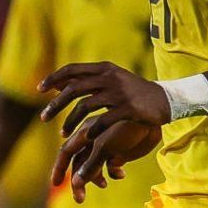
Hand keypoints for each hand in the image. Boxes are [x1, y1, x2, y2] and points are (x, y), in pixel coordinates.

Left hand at [43, 62, 165, 197]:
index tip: (40, 90)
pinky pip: (103, 120)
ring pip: (85, 106)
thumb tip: (60, 84)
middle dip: (55, 105)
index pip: (72, 69)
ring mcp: (119, 93)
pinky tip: (87, 138)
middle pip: (74, 89)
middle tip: (43, 118)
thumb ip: (90, 81)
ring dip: (70, 121)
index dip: (53, 78)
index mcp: (105, 69)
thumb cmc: (136, 92)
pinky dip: (92, 130)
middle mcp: (110, 78)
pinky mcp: (128, 108)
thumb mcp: (114, 80)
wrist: (168, 100)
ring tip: (64, 134)